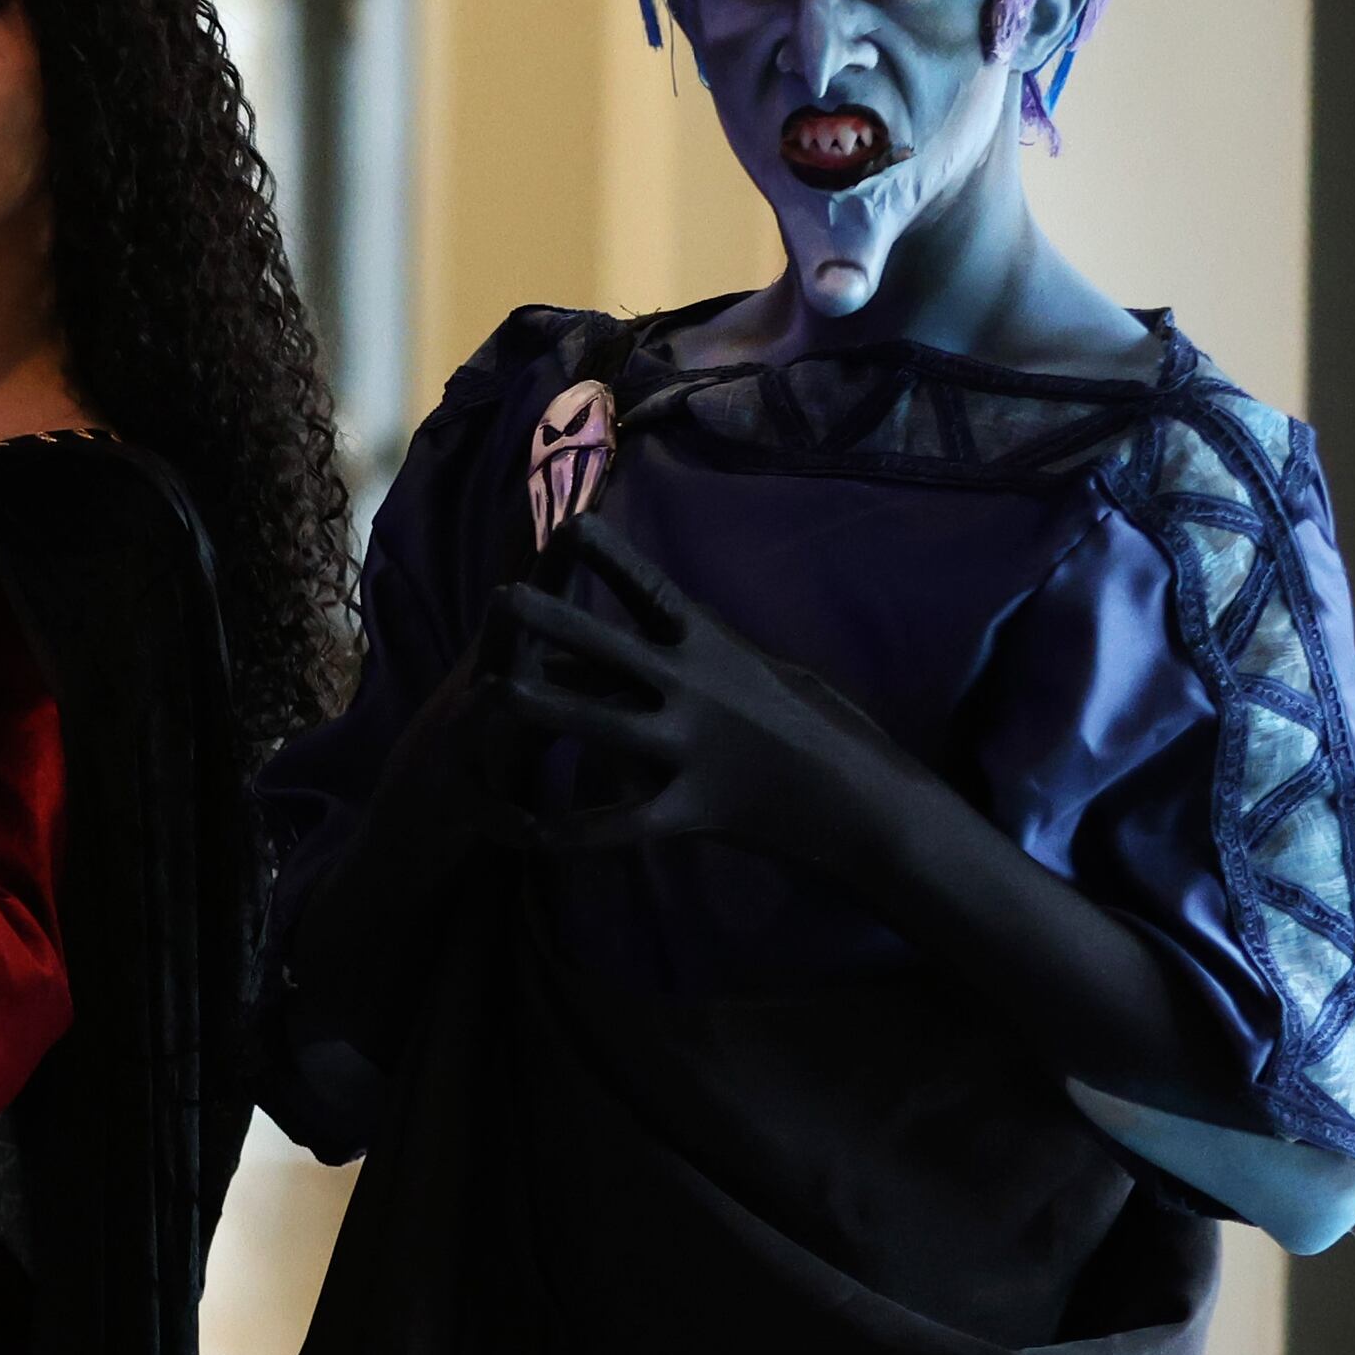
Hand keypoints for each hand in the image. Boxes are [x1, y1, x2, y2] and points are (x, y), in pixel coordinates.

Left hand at [489, 512, 902, 871]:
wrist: (869, 804)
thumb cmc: (827, 729)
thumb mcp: (774, 670)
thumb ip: (713, 650)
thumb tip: (669, 624)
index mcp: (717, 648)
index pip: (653, 591)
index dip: (610, 557)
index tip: (567, 525)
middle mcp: (698, 690)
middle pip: (607, 647)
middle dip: (549, 621)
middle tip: (499, 597)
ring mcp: (692, 749)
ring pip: (597, 724)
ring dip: (538, 707)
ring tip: (484, 693)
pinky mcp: (692, 809)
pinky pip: (616, 823)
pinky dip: (565, 830)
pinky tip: (522, 829)